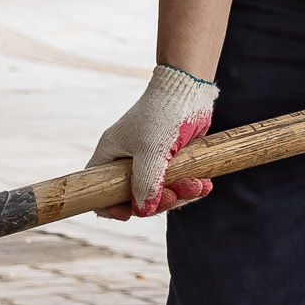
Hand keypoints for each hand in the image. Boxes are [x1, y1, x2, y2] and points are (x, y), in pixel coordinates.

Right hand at [87, 63, 217, 218]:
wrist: (191, 90)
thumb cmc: (163, 114)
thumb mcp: (151, 151)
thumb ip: (146, 183)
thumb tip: (144, 211)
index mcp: (112, 154)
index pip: (99, 187)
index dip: (108, 205)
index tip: (126, 214)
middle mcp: (128, 159)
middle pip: (135, 196)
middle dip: (158, 201)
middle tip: (174, 197)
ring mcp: (151, 159)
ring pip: (160, 192)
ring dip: (180, 193)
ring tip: (198, 186)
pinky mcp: (172, 159)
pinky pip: (178, 182)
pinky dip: (191, 186)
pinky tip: (205, 184)